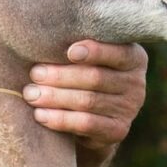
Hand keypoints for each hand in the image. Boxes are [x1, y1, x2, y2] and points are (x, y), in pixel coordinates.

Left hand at [23, 40, 148, 166]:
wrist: (90, 125)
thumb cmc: (80, 79)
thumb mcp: (85, 61)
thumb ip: (77, 48)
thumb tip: (41, 36)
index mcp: (133, 57)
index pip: (116, 52)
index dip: (95, 51)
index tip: (70, 51)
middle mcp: (136, 83)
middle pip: (96, 78)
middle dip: (61, 76)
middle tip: (34, 74)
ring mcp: (129, 108)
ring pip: (88, 101)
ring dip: (55, 97)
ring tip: (30, 94)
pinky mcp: (118, 131)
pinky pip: (86, 124)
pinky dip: (61, 119)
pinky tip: (40, 115)